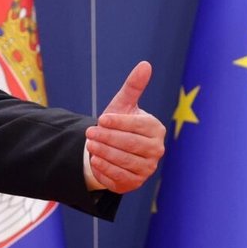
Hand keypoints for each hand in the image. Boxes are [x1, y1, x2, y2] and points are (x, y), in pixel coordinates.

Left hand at [86, 61, 164, 192]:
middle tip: (89, 133)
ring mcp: (148, 168)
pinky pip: (120, 178)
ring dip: (105, 153)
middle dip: (108, 138)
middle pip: (130, 144)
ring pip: (125, 162)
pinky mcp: (136, 183)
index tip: (101, 119)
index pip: (137, 126)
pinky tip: (95, 161)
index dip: (118, 123)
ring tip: (90, 146)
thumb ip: (134, 86)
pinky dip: (106, 170)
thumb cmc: (119, 123)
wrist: (112, 149)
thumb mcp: (123, 104)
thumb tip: (145, 64)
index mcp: (156, 129)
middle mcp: (156, 150)